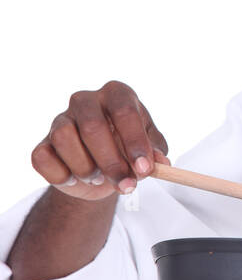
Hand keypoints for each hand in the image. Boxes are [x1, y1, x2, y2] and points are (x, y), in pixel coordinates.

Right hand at [31, 81, 168, 200]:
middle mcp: (86, 100)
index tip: (144, 169)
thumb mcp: (148, 151)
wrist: (100, 172)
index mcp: (116, 94)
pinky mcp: (43, 142)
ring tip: (99, 177)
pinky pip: (42, 157)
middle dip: (111, 162)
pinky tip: (75, 178)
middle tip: (126, 185)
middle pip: (92, 126)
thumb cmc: (127, 151)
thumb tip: (160, 162)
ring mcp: (60, 119)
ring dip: (85, 168)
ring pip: (64, 138)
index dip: (135, 141)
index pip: (124, 111)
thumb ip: (155, 153)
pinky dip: (61, 175)